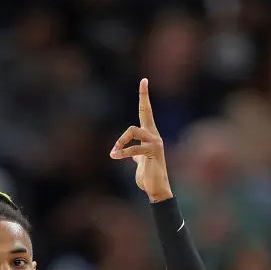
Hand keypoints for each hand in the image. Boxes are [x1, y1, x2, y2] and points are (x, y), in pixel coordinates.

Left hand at [110, 78, 172, 201]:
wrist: (156, 188)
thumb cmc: (147, 175)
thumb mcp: (139, 161)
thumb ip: (135, 154)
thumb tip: (131, 154)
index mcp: (150, 135)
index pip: (146, 112)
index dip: (144, 97)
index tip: (144, 81)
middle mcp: (154, 135)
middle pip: (146, 112)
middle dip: (144, 96)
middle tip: (144, 81)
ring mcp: (155, 143)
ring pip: (133, 130)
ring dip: (120, 142)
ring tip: (114, 154)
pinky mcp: (153, 152)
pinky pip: (134, 148)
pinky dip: (122, 152)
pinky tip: (114, 156)